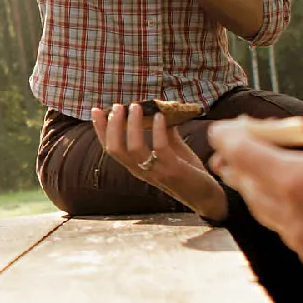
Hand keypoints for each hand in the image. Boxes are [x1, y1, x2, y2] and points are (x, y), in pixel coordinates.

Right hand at [90, 103, 226, 220]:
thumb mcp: (172, 150)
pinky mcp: (173, 170)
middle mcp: (141, 171)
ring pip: (132, 149)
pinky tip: (160, 116)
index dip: (100, 129)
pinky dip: (157, 130)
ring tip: (135, 107)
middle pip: (114, 149)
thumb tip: (158, 109)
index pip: (110, 148)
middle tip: (117, 106)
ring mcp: (156, 172)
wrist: (207, 195)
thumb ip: (163, 133)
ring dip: (132, 125)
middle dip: (112, 125)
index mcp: (135, 166)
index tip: (95, 110)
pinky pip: (160, 148)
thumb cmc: (188, 172)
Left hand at [207, 103, 302, 302]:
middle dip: (242, 163)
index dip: (233, 138)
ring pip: (271, 217)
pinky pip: (295, 238)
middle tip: (237, 144)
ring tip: (258, 170)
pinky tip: (299, 203)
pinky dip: (287, 215)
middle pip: (253, 188)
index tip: (224, 127)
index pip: (249, 156)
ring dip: (262, 191)